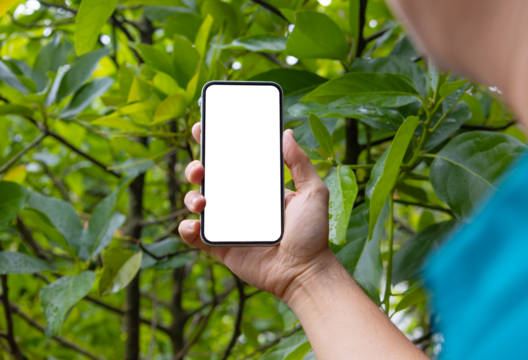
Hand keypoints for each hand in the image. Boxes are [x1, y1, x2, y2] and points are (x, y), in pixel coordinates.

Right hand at [179, 123, 336, 302]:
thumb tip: (285, 133)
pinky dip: (187, 228)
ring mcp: (228, 224)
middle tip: (200, 168)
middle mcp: (239, 203)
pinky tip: (193, 224)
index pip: (232, 162)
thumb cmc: (313, 233)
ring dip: (191, 197)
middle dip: (196, 168)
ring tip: (202, 201)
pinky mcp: (220, 247)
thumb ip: (300, 163)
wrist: (305, 271)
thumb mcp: (312, 192)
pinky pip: (195, 236)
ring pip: (197, 203)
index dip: (215, 145)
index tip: (201, 128)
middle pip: (209, 179)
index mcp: (257, 188)